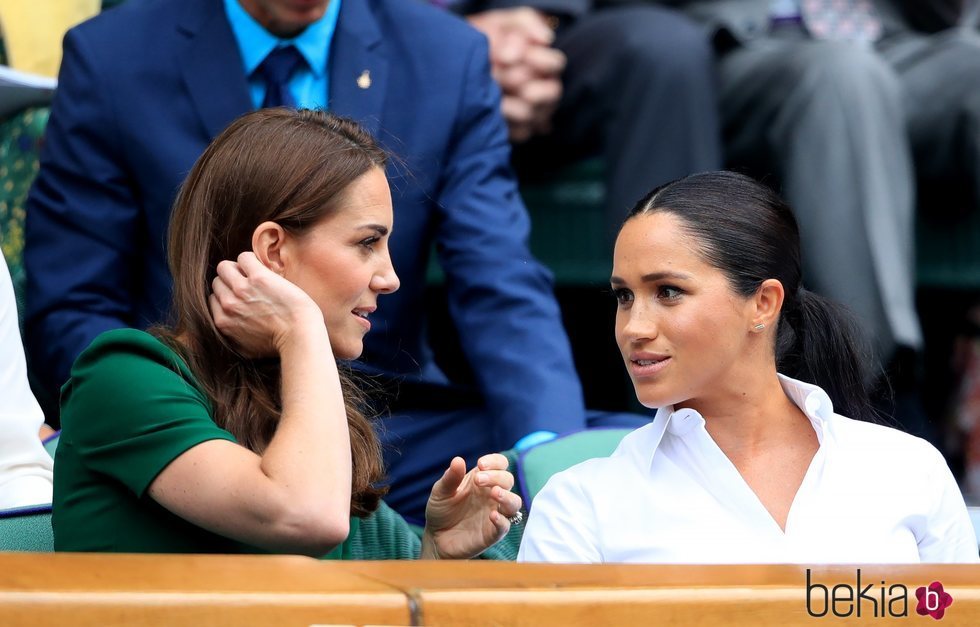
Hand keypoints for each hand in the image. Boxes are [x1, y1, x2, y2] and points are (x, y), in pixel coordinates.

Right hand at [209, 252, 322, 357]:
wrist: (299, 336)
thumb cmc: (279, 344)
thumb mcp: (246, 348)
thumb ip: (231, 336)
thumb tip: (226, 327)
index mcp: (223, 322)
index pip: (213, 299)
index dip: (227, 295)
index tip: (241, 297)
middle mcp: (228, 305)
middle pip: (217, 282)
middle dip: (230, 282)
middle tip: (248, 285)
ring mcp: (241, 289)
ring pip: (225, 267)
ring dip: (238, 268)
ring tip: (254, 275)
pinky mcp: (258, 277)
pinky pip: (244, 258)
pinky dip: (251, 260)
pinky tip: (263, 269)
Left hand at [421, 454, 522, 558]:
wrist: (436, 538)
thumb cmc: (441, 511)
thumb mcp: (440, 492)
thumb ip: (450, 477)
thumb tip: (458, 460)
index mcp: (482, 480)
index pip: (500, 464)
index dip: (495, 461)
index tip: (481, 464)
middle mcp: (492, 495)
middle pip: (508, 480)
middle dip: (496, 476)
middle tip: (478, 480)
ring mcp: (495, 513)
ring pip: (514, 502)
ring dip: (507, 496)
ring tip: (495, 493)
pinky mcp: (493, 533)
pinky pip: (505, 526)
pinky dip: (502, 520)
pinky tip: (492, 515)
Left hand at [467, 8, 564, 141]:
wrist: (459, 62)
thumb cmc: (487, 40)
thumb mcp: (505, 23)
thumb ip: (526, 25)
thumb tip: (545, 39)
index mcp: (545, 63)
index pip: (556, 64)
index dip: (536, 60)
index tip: (506, 56)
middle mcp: (545, 89)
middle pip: (552, 92)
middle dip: (518, 81)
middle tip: (494, 74)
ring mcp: (535, 113)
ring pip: (532, 113)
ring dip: (507, 102)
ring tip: (489, 90)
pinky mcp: (520, 131)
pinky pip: (520, 132)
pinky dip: (503, 121)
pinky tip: (489, 108)